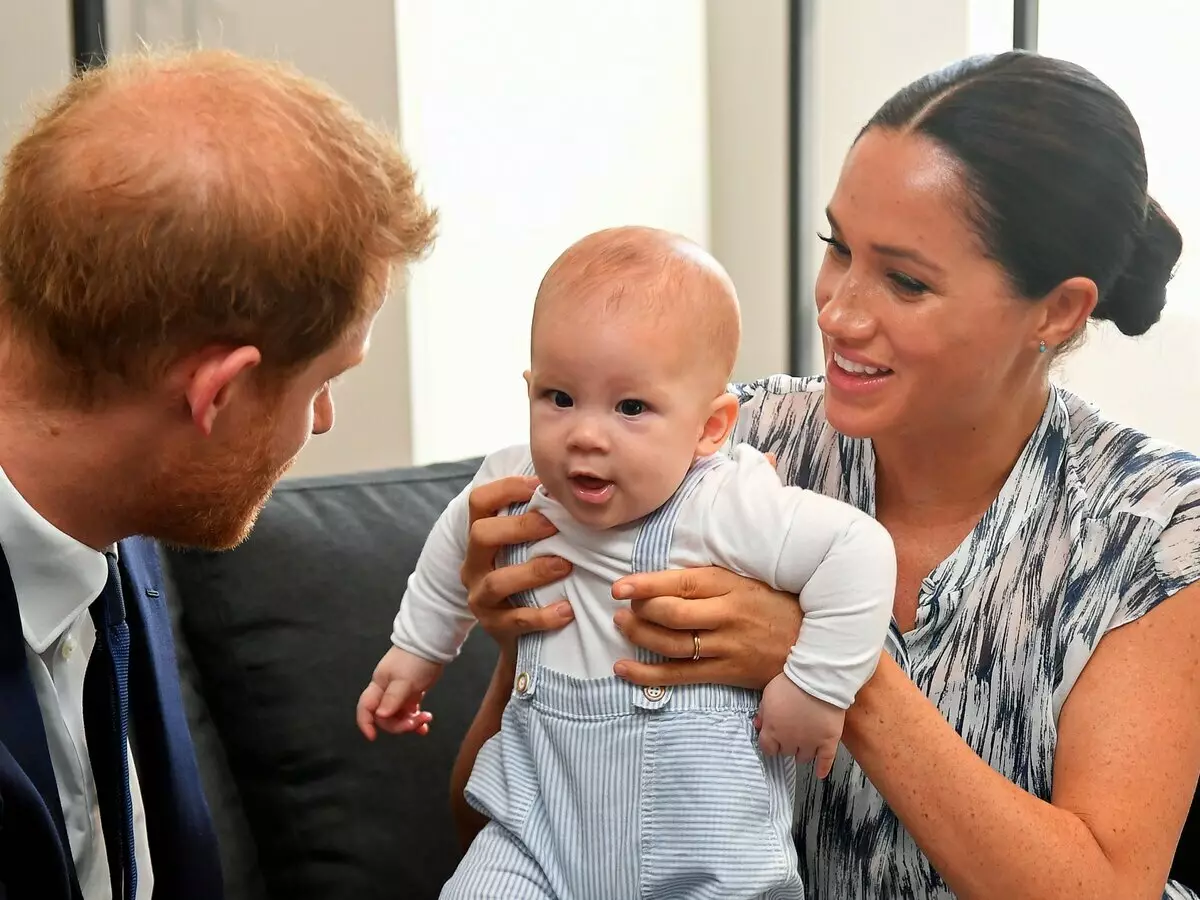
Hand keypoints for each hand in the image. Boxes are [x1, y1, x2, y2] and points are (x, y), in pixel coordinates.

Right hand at [356, 647, 442, 740]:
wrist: (432, 645)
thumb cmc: (415, 660)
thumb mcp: (404, 680)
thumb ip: (392, 699)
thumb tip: (381, 716)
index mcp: (379, 686)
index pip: (366, 708)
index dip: (366, 723)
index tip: (373, 737)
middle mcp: (386, 691)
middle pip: (385, 717)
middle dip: (400, 724)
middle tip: (417, 721)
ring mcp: (399, 693)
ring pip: (399, 716)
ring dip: (411, 722)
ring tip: (426, 719)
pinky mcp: (412, 693)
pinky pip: (410, 711)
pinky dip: (416, 719)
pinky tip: (425, 725)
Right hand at [461, 475, 574, 655]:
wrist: (520, 639)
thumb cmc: (529, 580)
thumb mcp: (525, 549)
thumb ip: (538, 521)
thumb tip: (571, 487)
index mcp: (480, 538)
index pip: (479, 501)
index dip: (506, 488)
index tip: (539, 485)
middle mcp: (473, 564)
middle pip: (480, 534)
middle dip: (519, 526)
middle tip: (554, 525)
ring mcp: (480, 597)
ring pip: (497, 581)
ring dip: (534, 571)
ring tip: (565, 566)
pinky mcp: (494, 627)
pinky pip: (516, 620)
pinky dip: (543, 615)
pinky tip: (567, 610)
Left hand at [610, 567, 801, 689]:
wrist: (815, 644)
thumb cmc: (776, 606)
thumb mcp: (748, 580)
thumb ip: (710, 580)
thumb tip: (665, 577)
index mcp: (731, 586)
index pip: (681, 583)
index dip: (646, 585)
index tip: (620, 587)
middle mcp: (727, 616)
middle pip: (671, 614)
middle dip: (639, 611)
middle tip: (622, 608)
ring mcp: (727, 647)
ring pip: (671, 644)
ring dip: (639, 636)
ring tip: (621, 627)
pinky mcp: (726, 673)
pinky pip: (679, 676)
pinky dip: (647, 674)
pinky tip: (624, 668)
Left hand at [757, 673, 843, 778]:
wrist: (817, 680)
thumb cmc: (791, 684)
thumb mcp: (768, 694)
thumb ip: (763, 712)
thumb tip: (758, 725)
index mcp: (773, 730)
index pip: (767, 748)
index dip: (770, 744)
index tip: (773, 741)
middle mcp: (790, 741)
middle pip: (786, 752)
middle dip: (787, 745)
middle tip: (791, 737)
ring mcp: (810, 743)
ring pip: (803, 758)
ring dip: (802, 753)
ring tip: (804, 746)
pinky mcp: (828, 741)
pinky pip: (826, 760)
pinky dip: (823, 768)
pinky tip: (820, 773)